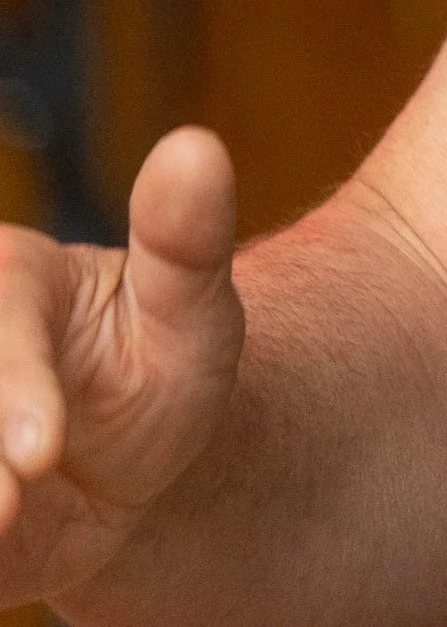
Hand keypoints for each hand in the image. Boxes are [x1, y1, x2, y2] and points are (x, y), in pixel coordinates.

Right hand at [0, 125, 244, 604]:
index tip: (42, 452)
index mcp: (11, 274)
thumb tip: (196, 148)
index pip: (3, 319)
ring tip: (0, 530)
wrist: (130, 459)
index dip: (16, 388)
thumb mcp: (189, 305)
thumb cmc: (160, 359)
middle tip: (6, 512)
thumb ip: (187, 237)